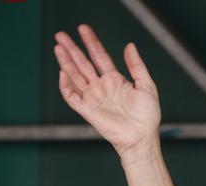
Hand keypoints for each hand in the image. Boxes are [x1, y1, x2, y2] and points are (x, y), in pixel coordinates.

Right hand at [54, 25, 160, 159]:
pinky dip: (66, 85)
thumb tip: (129, 45)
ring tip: (58, 46)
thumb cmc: (147, 116)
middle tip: (61, 35)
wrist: (141, 137)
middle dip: (72, 49)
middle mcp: (101, 87)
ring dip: (66, 62)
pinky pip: (72, 96)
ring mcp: (93, 97)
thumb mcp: (146, 86)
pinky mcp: (87, 110)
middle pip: (83, 63)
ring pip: (75, 76)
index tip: (83, 28)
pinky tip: (63, 72)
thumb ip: (137, 66)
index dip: (91, 42)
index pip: (99, 56)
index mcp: (115, 80)